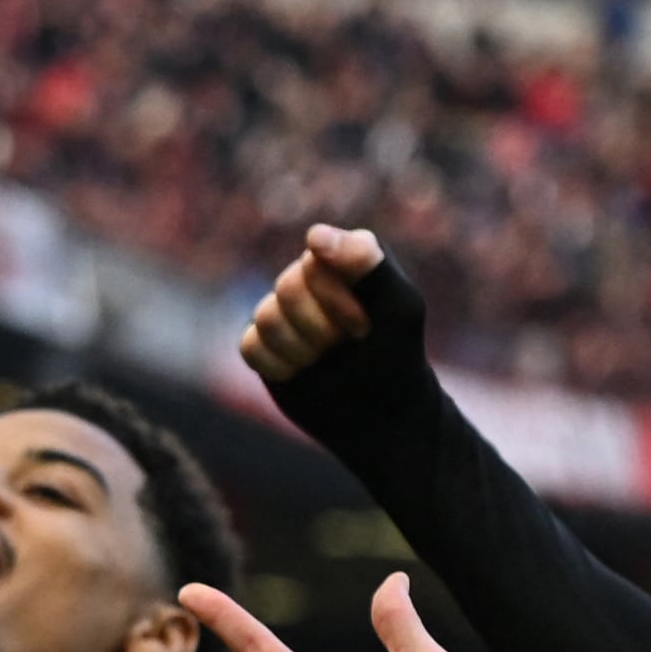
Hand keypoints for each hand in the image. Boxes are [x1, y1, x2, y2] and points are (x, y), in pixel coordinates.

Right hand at [240, 224, 387, 384]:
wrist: (382, 417)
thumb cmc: (397, 357)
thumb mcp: (399, 309)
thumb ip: (366, 263)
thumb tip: (313, 235)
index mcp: (344, 255)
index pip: (315, 263)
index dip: (339, 303)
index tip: (368, 328)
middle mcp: (310, 275)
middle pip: (287, 288)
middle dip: (321, 329)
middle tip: (351, 346)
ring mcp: (284, 309)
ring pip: (267, 318)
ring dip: (303, 351)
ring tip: (329, 360)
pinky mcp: (263, 344)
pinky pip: (251, 347)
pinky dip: (281, 368)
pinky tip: (305, 372)